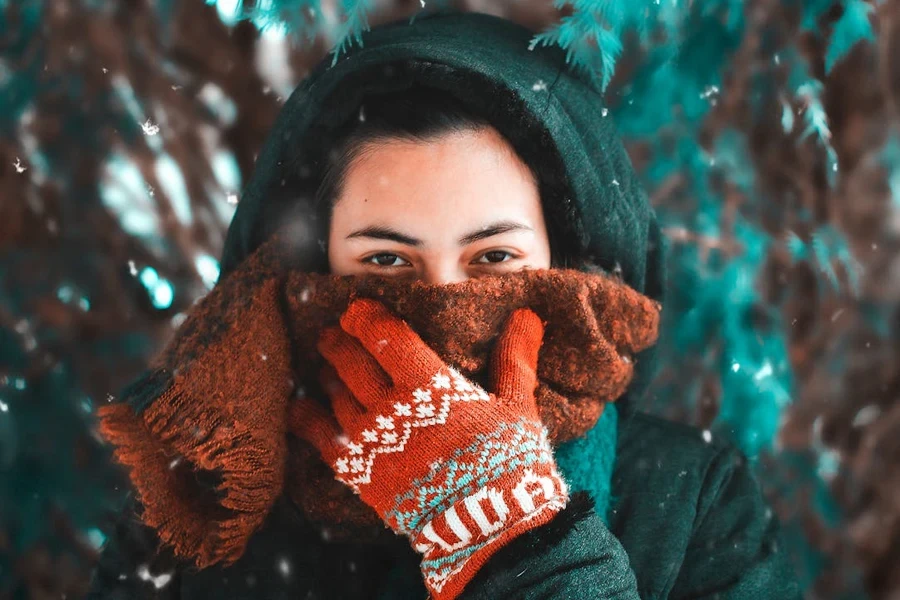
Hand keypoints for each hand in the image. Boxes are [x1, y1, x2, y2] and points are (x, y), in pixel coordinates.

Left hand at [289, 299, 569, 598]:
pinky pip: (321, 439)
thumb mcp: (517, 405)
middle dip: (339, 341)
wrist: (490, 529)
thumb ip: (515, 357)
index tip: (358, 309)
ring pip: (335, 395)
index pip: (386, 336)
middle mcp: (392, 408)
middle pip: (351, 361)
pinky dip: (306, 419)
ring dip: (328, 375)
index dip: (367, 317)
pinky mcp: (360, 474)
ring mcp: (371, 442)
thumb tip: (528, 315)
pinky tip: (299, 408)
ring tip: (326, 366)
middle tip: (333, 332)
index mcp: (430, 385)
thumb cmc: (509, 464)